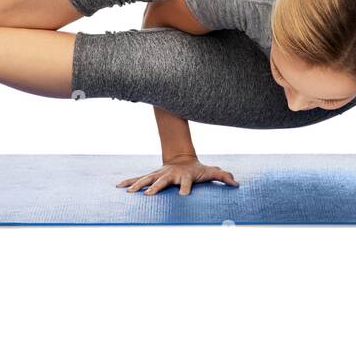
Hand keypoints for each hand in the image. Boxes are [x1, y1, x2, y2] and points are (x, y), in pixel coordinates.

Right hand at [116, 156, 238, 195]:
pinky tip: (119, 187)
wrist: (182, 159)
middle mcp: (170, 175)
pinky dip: (129, 182)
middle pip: (162, 181)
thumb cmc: (198, 169)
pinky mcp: (152, 176)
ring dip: (138, 185)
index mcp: (185, 176)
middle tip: (149, 195)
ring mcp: (159, 175)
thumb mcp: (211, 171)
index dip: (186, 189)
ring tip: (128, 192)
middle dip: (155, 187)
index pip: (187, 183)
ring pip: (147, 179)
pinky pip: (138, 179)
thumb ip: (224, 176)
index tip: (184, 196)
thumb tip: (237, 183)